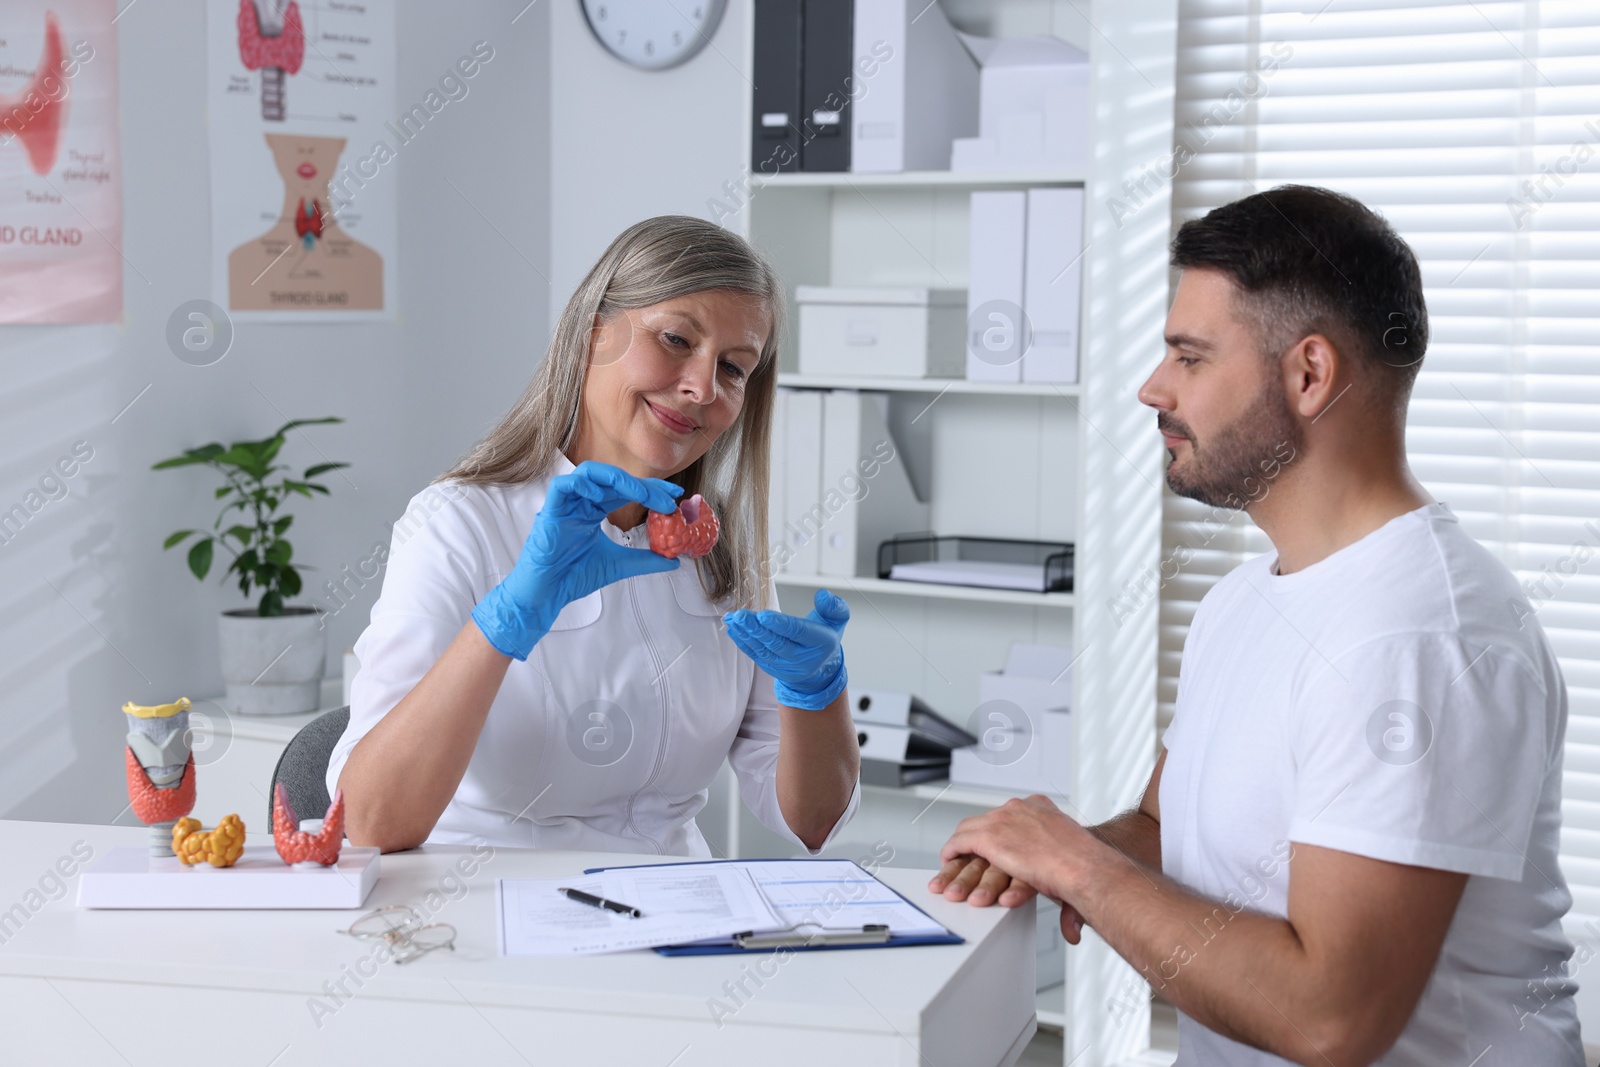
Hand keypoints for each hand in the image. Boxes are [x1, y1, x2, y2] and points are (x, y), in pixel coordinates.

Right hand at [471, 461, 682, 659]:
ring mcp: (565, 505)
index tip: (674, 493)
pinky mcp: (550, 512)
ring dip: (617, 479)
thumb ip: (645, 560)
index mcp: (593, 510)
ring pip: (589, 473)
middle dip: (642, 485)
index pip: (624, 490)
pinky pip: (562, 486)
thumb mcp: (618, 565)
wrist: (546, 596)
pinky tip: (599, 495)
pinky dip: (581, 485)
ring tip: (640, 493)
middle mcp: (580, 503)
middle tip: (666, 497)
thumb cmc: (573, 578)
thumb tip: (674, 560)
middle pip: (612, 479)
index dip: (650, 488)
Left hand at [722, 588, 849, 709]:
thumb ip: (834, 606)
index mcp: (821, 643)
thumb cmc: (825, 636)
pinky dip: (743, 642)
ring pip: (764, 650)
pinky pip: (756, 655)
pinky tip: (734, 629)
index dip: (780, 624)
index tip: (763, 614)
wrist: (819, 668)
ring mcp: (786, 667)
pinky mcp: (773, 669)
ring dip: (746, 634)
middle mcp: (803, 659)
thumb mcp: (837, 619)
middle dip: (757, 629)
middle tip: (741, 615)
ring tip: (734, 619)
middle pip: (777, 643)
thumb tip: (822, 595)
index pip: (798, 633)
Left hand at [938, 795, 1096, 911]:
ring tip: (954, 865)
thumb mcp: (1069, 854)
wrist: (1086, 867)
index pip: (1008, 816)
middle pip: (986, 822)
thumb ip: (1059, 866)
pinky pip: (961, 842)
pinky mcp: (991, 837)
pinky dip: (952, 852)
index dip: (997, 831)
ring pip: (969, 832)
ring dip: (961, 851)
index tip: (992, 845)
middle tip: (965, 856)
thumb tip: (1064, 905)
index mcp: (1041, 807)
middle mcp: (1020, 809)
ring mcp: (1004, 820)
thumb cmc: (1085, 866)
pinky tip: (949, 861)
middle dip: (974, 841)